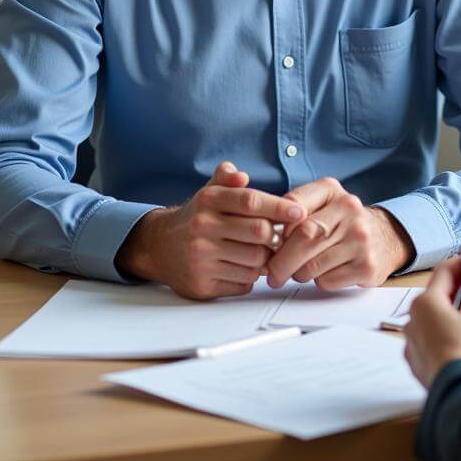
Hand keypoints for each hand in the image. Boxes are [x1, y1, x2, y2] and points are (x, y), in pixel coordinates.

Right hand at [115, 161, 306, 299]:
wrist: (159, 248)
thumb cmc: (197, 217)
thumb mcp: (209, 192)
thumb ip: (227, 179)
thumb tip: (241, 175)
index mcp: (208, 201)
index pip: (250, 201)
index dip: (279, 207)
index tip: (300, 212)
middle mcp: (202, 228)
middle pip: (259, 233)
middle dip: (275, 236)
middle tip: (278, 237)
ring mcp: (200, 259)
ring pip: (255, 261)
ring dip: (264, 259)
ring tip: (258, 252)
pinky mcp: (202, 285)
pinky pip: (243, 283)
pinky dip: (250, 277)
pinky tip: (241, 267)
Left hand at [265, 177, 413, 289]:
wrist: (386, 237)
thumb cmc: (343, 223)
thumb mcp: (322, 204)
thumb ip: (294, 211)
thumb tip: (263, 234)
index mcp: (332, 190)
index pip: (294, 203)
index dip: (277, 226)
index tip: (271, 240)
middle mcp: (350, 209)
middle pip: (304, 237)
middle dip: (281, 260)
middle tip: (272, 273)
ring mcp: (361, 237)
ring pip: (312, 264)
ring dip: (299, 274)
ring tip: (301, 271)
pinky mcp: (366, 265)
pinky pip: (327, 280)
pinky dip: (319, 281)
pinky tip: (326, 272)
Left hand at [403, 257, 460, 387]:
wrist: (456, 391)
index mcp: (426, 301)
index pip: (444, 271)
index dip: (460, 264)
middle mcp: (412, 318)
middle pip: (436, 295)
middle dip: (455, 293)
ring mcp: (410, 340)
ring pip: (431, 319)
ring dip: (447, 317)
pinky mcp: (413, 360)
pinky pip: (428, 340)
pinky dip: (441, 337)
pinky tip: (457, 345)